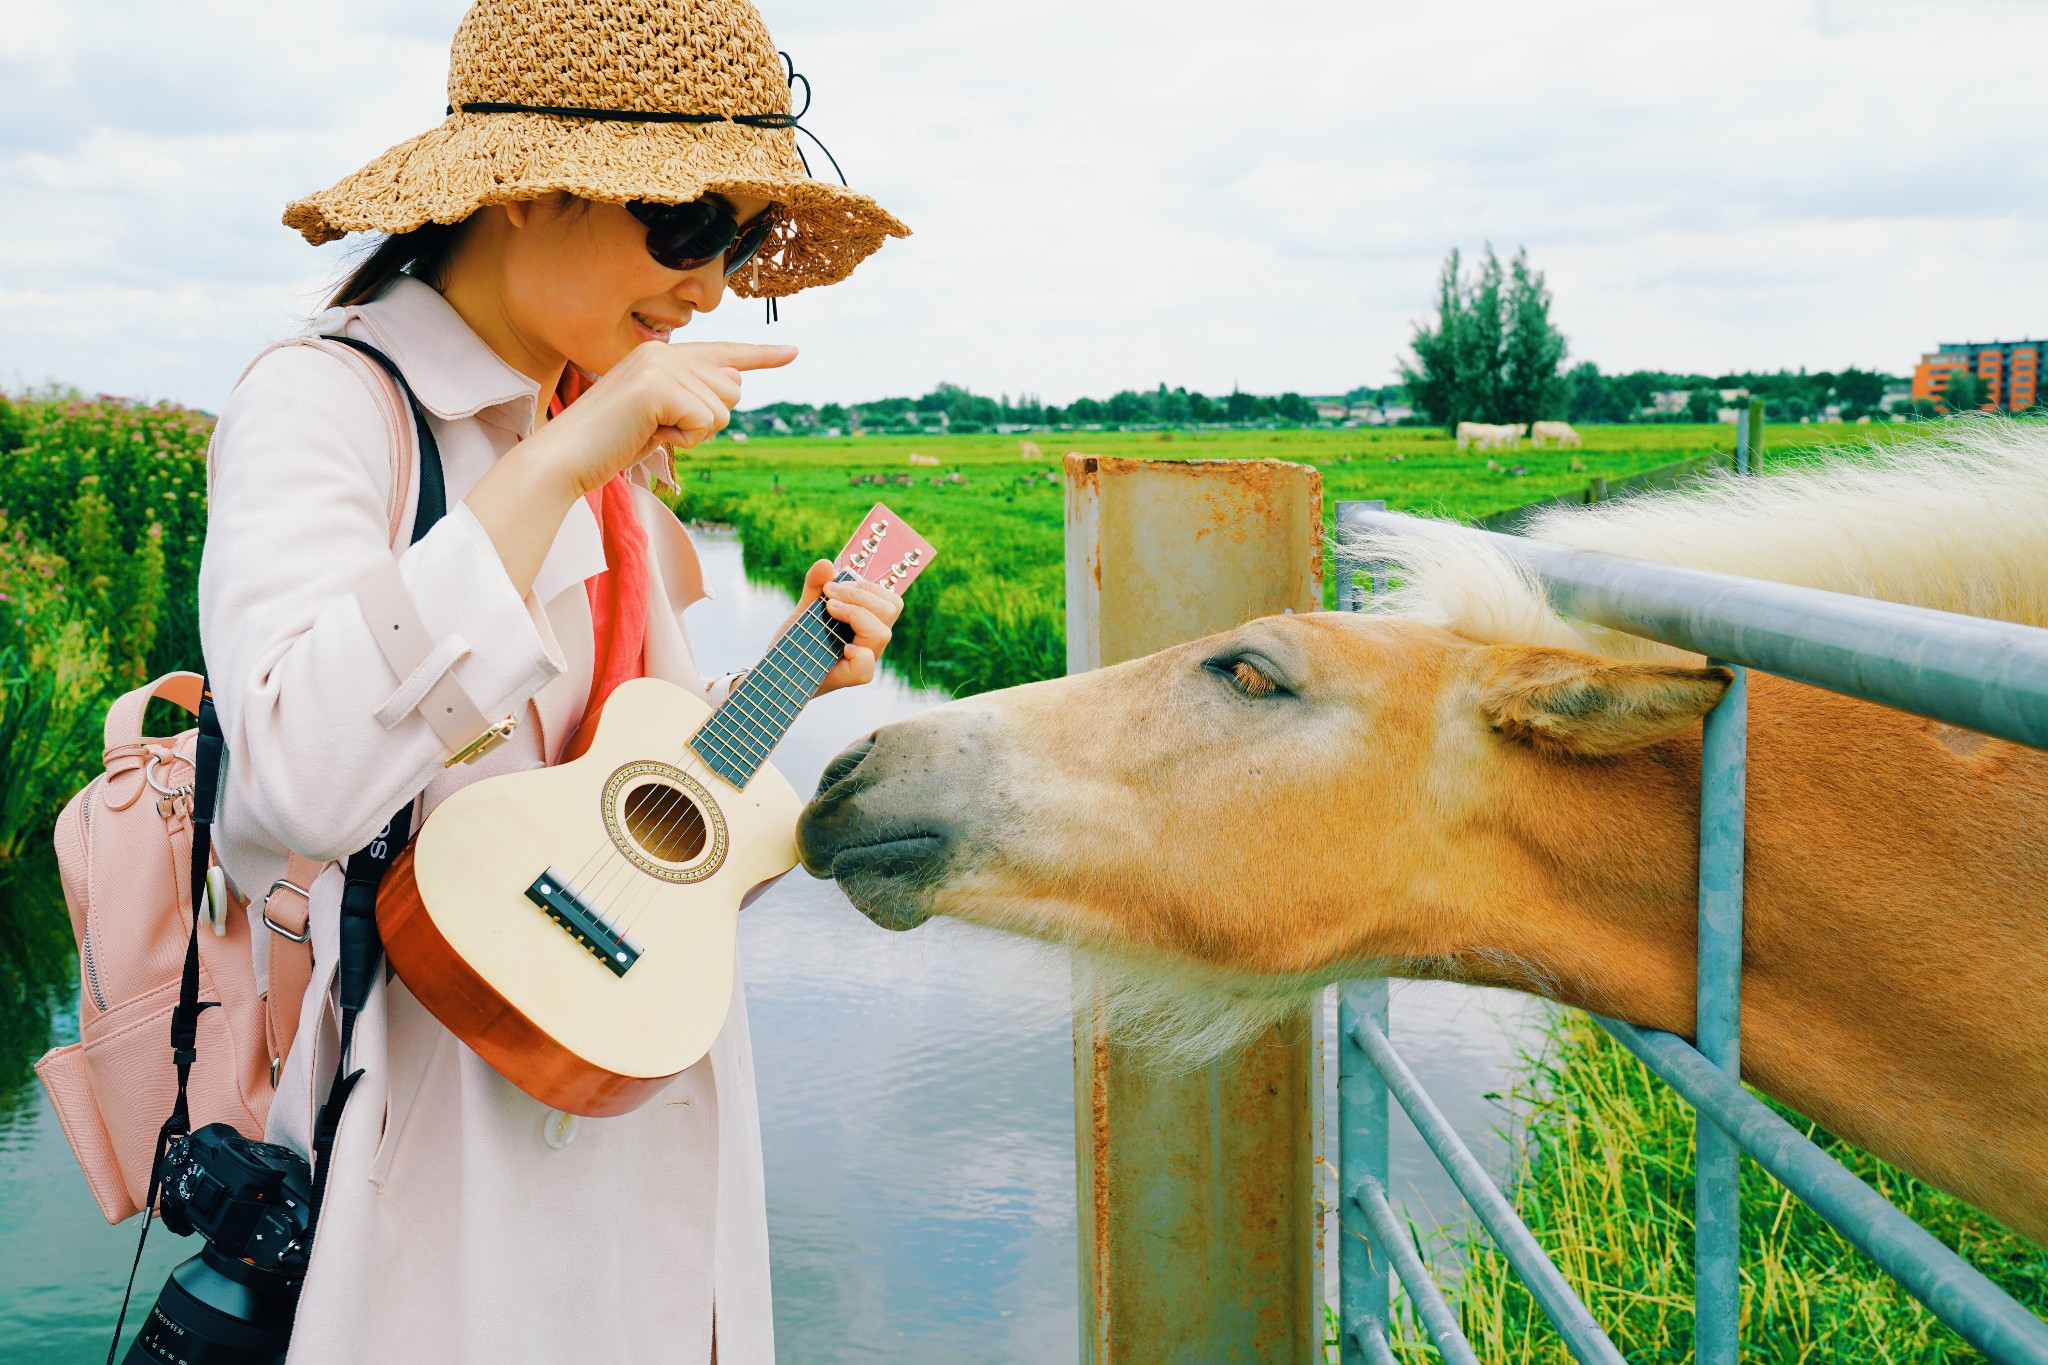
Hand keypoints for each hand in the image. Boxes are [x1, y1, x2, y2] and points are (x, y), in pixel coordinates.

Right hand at [525, 340, 797, 498]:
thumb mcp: (660, 419)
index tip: (793, 352)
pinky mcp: (659, 386)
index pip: (722, 353)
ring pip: (723, 409)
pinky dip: (683, 440)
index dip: (761, 356)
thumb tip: (736, 381)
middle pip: (732, 389)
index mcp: (660, 354)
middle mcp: (662, 350)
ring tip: (649, 432)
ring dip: (692, 434)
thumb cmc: (609, 444)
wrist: (564, 458)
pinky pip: (706, 422)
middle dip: (705, 422)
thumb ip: (694, 398)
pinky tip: (649, 436)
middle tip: (658, 430)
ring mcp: (660, 365)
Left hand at [780, 560, 901, 694]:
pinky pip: (865, 665)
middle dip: (859, 594)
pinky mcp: (851, 678)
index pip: (890, 601)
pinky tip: (838, 646)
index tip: (834, 585)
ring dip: (855, 613)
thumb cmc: (796, 643)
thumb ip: (815, 587)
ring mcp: (865, 660)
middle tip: (829, 595)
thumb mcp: (803, 610)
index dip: (868, 587)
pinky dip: (855, 652)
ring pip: (882, 633)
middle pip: (891, 609)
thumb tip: (826, 564)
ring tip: (828, 610)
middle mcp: (871, 642)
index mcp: (867, 624)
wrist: (777, 671)